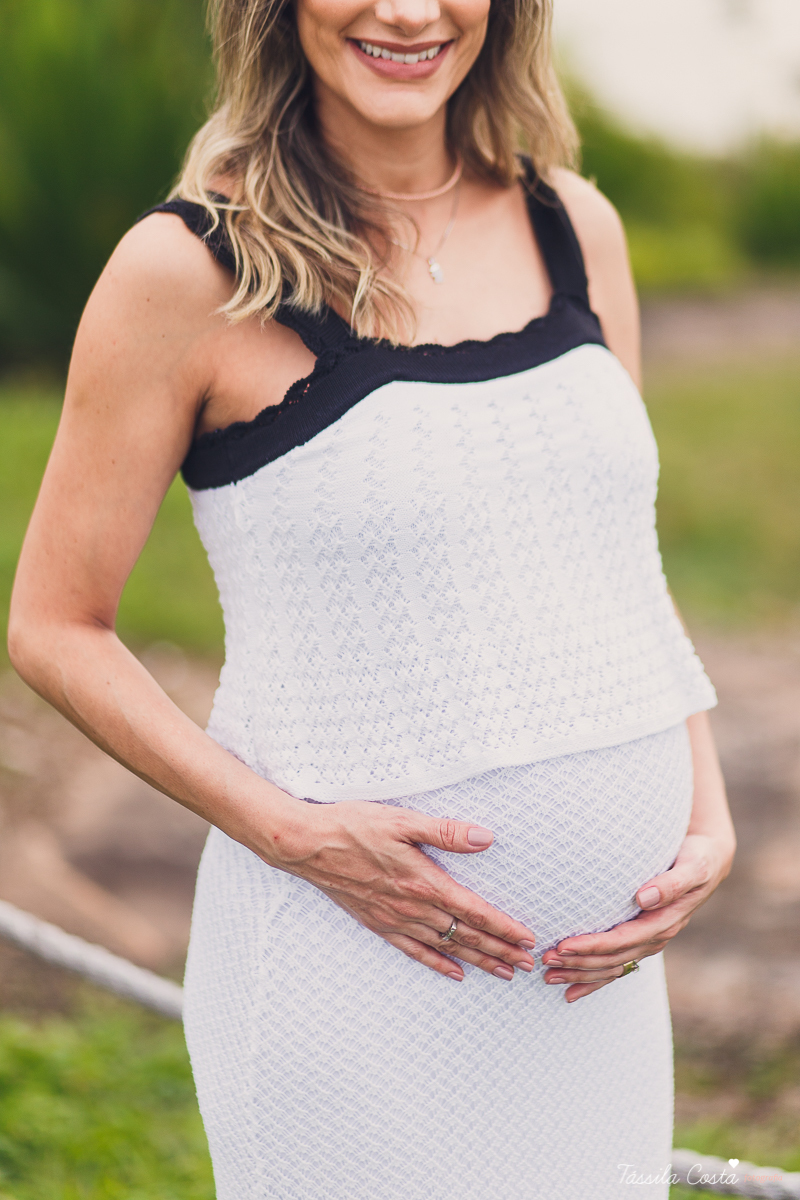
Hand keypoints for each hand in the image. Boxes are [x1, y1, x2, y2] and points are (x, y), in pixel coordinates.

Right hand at [261, 799, 536, 982]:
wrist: (307, 845)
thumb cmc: (354, 826)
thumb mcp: (403, 821)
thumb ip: (445, 832)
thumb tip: (486, 838)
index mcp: (424, 882)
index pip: (474, 910)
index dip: (503, 926)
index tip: (527, 939)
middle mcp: (413, 907)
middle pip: (466, 934)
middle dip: (500, 950)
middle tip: (528, 964)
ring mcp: (395, 919)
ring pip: (446, 946)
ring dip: (478, 960)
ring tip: (504, 973)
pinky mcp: (378, 923)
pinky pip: (414, 950)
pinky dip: (437, 963)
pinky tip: (454, 972)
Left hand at [540, 830, 735, 1002]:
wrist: (709, 861)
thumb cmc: (699, 859)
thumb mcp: (693, 867)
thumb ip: (671, 883)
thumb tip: (643, 897)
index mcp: (664, 922)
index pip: (622, 940)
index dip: (593, 946)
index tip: (564, 946)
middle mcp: (656, 936)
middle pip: (613, 958)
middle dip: (579, 963)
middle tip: (546, 961)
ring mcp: (649, 940)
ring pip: (612, 966)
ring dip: (581, 973)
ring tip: (549, 976)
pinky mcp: (642, 938)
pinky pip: (618, 965)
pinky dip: (594, 980)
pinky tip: (572, 991)